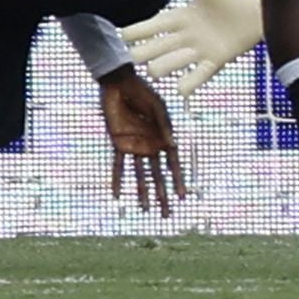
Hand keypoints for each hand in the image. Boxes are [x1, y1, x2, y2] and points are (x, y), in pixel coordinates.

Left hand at [99, 67, 186, 215]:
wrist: (120, 84)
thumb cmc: (144, 93)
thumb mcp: (157, 109)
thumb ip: (164, 127)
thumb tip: (172, 146)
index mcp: (164, 138)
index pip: (172, 165)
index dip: (177, 181)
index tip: (182, 197)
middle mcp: (150, 145)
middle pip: (157, 176)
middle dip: (162, 194)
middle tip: (166, 214)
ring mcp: (134, 146)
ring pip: (139, 175)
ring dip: (141, 192)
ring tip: (144, 210)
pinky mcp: (118, 144)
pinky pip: (118, 165)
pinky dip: (117, 180)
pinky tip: (116, 195)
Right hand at [121, 0, 266, 96]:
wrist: (255, 14)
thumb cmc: (228, 0)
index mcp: (179, 18)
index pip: (150, 27)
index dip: (134, 32)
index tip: (120, 37)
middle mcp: (183, 38)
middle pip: (154, 49)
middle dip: (142, 54)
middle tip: (135, 56)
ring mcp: (197, 52)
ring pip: (171, 64)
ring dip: (162, 67)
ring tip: (155, 69)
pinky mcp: (214, 62)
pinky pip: (198, 76)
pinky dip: (188, 84)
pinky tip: (180, 88)